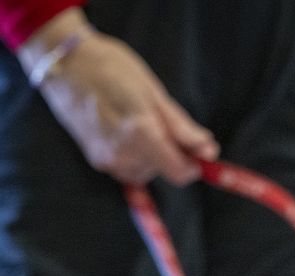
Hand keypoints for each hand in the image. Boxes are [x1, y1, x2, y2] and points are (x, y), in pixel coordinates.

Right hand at [16, 8, 218, 184]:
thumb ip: (182, 128)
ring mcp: (106, 159)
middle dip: (172, 154)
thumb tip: (208, 152)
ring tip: (142, 123)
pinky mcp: (95, 160)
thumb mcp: (154, 92)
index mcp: (141, 135)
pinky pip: (127, 169)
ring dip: (153, 156)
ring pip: (146, 172)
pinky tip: (128, 131)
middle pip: (163, 171)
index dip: (194, 165)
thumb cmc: (112, 68)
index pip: (179, 173)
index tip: (199, 150)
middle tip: (163, 122)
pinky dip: (136, 156)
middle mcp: (123, 154)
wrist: (65, 63)